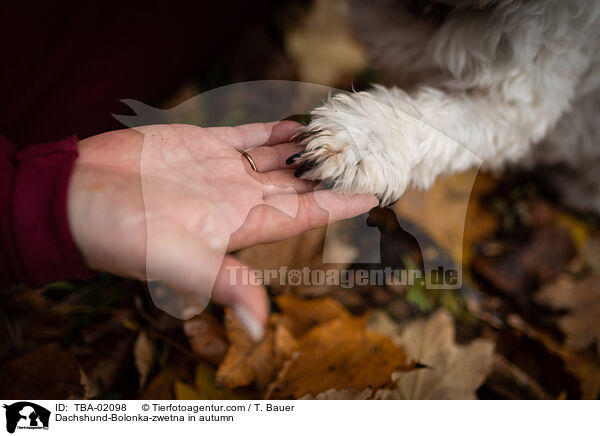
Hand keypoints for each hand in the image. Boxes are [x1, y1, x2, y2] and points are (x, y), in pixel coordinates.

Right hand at [67, 121, 377, 337]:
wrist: (80, 197)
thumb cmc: (123, 234)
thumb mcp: (178, 262)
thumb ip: (224, 284)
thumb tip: (259, 327)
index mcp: (240, 225)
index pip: (303, 214)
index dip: (338, 204)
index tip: (372, 194)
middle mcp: (237, 198)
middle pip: (297, 185)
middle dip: (329, 173)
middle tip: (363, 155)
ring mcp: (220, 170)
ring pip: (277, 158)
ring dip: (306, 150)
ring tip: (338, 136)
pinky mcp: (201, 144)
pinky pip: (247, 135)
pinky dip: (273, 130)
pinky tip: (297, 124)